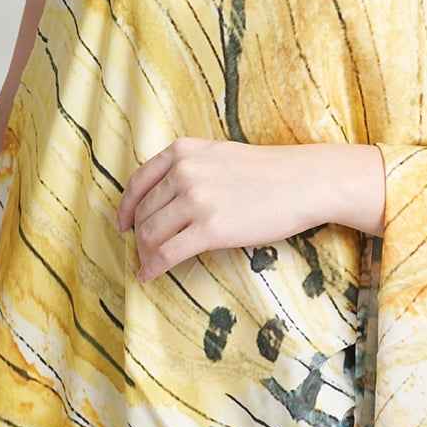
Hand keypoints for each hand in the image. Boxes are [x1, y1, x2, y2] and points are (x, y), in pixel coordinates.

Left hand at [116, 136, 352, 283]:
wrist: (303, 182)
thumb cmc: (267, 171)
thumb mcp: (218, 155)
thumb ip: (188, 168)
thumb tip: (161, 198)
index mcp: (183, 151)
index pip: (138, 182)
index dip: (126, 208)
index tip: (123, 224)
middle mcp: (184, 172)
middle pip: (143, 212)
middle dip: (139, 235)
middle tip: (143, 250)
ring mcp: (196, 200)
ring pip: (150, 234)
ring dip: (145, 253)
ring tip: (149, 264)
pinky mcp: (210, 229)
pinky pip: (167, 253)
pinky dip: (153, 267)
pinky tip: (150, 275)